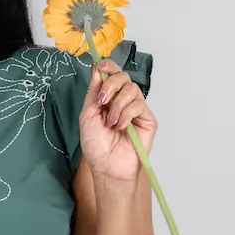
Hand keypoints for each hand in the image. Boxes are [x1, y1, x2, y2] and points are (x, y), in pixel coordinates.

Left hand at [78, 56, 156, 184]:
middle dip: (111, 85)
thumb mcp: (88, 115)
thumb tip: (97, 68)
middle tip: (103, 101)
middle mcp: (123, 101)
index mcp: (109, 98)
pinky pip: (138, 104)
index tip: (101, 66)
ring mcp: (136, 109)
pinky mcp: (147, 119)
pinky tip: (121, 127)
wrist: (107, 167)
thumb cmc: (96, 146)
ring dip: (118, 105)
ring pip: (132, 89)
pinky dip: (127, 114)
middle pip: (123, 76)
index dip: (109, 67)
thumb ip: (93, 92)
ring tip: (111, 123)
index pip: (113, 74)